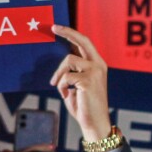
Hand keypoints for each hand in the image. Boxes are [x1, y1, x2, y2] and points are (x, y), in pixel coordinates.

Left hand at [49, 25, 112, 142]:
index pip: (85, 43)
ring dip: (59, 73)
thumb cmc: (85, 106)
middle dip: (67, 32)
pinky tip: (66, 95)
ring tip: (59, 86)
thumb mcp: (77, 86)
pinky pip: (66, 77)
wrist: (94, 123)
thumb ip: (72, 73)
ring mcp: (95, 72)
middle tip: (53, 28)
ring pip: (69, 60)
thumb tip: (61, 62)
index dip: (72, 34)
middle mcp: (99, 65)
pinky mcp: (88, 81)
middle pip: (82, 40)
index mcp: (98, 65)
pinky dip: (62, 86)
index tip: (58, 28)